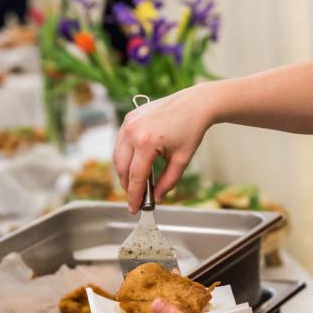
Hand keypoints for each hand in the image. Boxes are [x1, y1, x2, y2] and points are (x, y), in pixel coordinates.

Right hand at [113, 84, 211, 211]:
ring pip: (117, 156)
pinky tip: (135, 165)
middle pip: (122, 168)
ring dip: (124, 172)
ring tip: (136, 184)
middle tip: (136, 198)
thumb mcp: (182, 160)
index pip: (135, 177)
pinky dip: (125, 156)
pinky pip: (120, 143)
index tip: (135, 208)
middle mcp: (132, 132)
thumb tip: (157, 198)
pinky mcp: (129, 118)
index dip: (134, 196)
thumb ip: (168, 182)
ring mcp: (128, 123)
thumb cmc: (191, 129)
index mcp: (146, 143)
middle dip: (128, 186)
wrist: (194, 104)